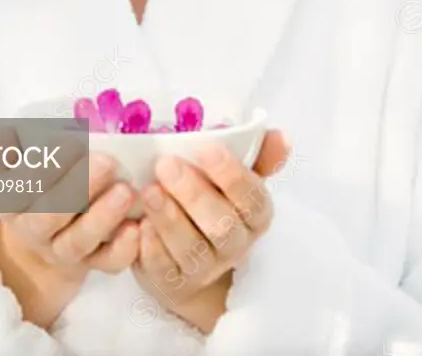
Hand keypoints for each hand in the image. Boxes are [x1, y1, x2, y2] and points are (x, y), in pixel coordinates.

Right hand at [0, 150, 138, 330]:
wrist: (41, 246)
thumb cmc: (34, 192)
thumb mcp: (13, 171)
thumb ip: (7, 151)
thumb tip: (5, 133)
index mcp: (11, 203)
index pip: (22, 188)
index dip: (46, 168)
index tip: (73, 143)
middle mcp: (33, 231)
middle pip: (51, 216)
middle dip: (79, 188)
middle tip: (108, 162)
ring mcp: (62, 251)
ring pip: (79, 241)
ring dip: (104, 217)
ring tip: (128, 190)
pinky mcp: (91, 265)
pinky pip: (106, 263)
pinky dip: (123, 250)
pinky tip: (138, 228)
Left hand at [133, 129, 289, 333]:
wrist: (188, 259)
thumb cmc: (212, 202)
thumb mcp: (232, 176)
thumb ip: (257, 155)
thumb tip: (281, 136)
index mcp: (255, 217)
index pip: (253, 199)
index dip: (232, 175)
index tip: (205, 148)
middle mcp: (235, 247)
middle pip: (222, 226)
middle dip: (193, 194)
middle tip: (166, 164)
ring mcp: (205, 270)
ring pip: (192, 249)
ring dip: (169, 218)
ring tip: (149, 190)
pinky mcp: (174, 283)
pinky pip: (164, 270)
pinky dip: (152, 247)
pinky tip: (140, 225)